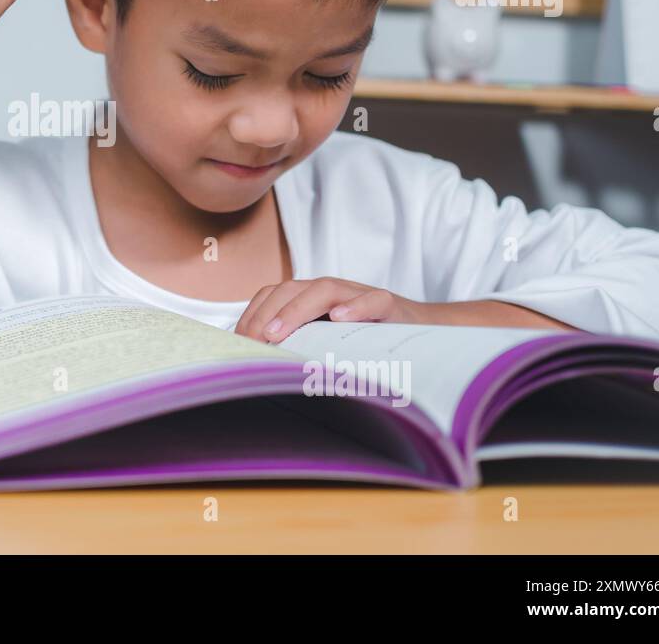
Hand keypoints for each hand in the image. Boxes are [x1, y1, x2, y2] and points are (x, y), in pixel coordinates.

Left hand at [235, 278, 425, 343]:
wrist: (422, 331)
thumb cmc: (365, 340)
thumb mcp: (326, 343)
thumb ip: (298, 346)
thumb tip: (258, 370)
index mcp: (311, 298)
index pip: (273, 295)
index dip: (252, 314)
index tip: (237, 341)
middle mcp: (332, 291)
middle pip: (290, 289)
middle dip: (265, 314)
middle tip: (250, 341)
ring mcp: (359, 295)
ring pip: (324, 290)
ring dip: (296, 310)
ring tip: (276, 332)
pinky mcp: (390, 305)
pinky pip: (373, 300)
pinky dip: (356, 307)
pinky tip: (340, 319)